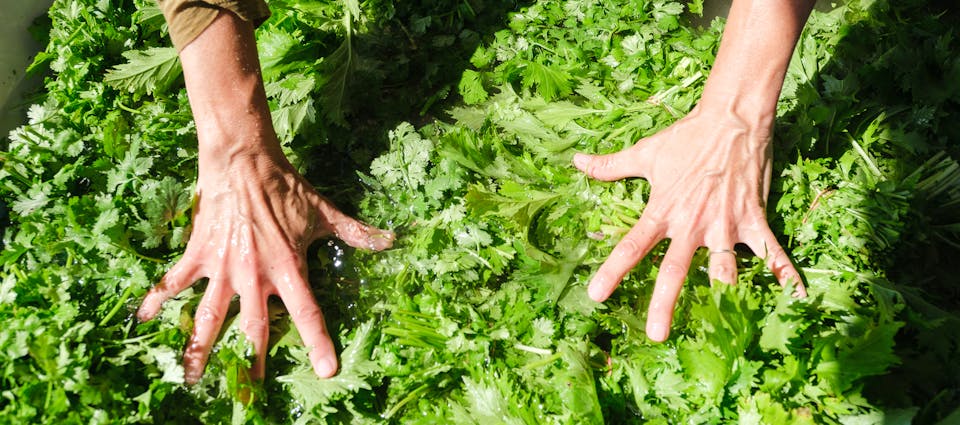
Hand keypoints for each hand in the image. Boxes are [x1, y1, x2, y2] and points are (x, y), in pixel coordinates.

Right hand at [137, 151, 393, 383]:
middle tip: (250, 392)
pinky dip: (157, 299)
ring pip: (210, 317)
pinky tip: (142, 320)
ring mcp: (224, 268)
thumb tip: (391, 240)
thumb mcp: (324, 212)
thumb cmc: (286, 188)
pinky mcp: (199, 255)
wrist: (244, 162)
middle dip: (253, 361)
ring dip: (200, 348)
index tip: (327, 371)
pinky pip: (174, 282)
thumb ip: (355, 232)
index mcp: (288, 268)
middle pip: (254, 328)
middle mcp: (255, 275)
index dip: (319, 343)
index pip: (308, 313)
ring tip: (192, 380)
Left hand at [573, 105, 804, 341]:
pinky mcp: (753, 219)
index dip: (613, 270)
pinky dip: (786, 274)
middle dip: (665, 303)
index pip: (633, 245)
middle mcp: (692, 224)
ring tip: (728, 326)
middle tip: (656, 334)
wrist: (731, 119)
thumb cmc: (687, 137)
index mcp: (663, 211)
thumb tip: (576, 162)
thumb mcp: (646, 153)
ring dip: (725, 295)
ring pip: (724, 268)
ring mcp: (724, 224)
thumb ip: (611, 165)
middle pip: (675, 270)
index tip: (597, 295)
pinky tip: (796, 298)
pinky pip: (771, 252)